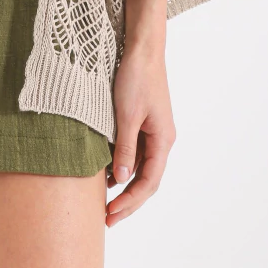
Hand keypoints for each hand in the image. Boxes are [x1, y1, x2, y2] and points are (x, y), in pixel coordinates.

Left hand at [106, 33, 175, 225]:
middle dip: (128, 201)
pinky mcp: (144, 122)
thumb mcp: (126, 115)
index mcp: (163, 140)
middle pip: (147, 180)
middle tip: (107, 219)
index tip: (110, 214)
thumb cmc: (136, 78)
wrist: (142, 49)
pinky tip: (107, 173)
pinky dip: (123, 166)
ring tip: (104, 201)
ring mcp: (154, 131)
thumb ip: (125, 149)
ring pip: (141, 168)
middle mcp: (162, 139)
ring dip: (125, 186)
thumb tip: (121, 179)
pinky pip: (135, 152)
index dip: (130, 202)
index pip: (148, 182)